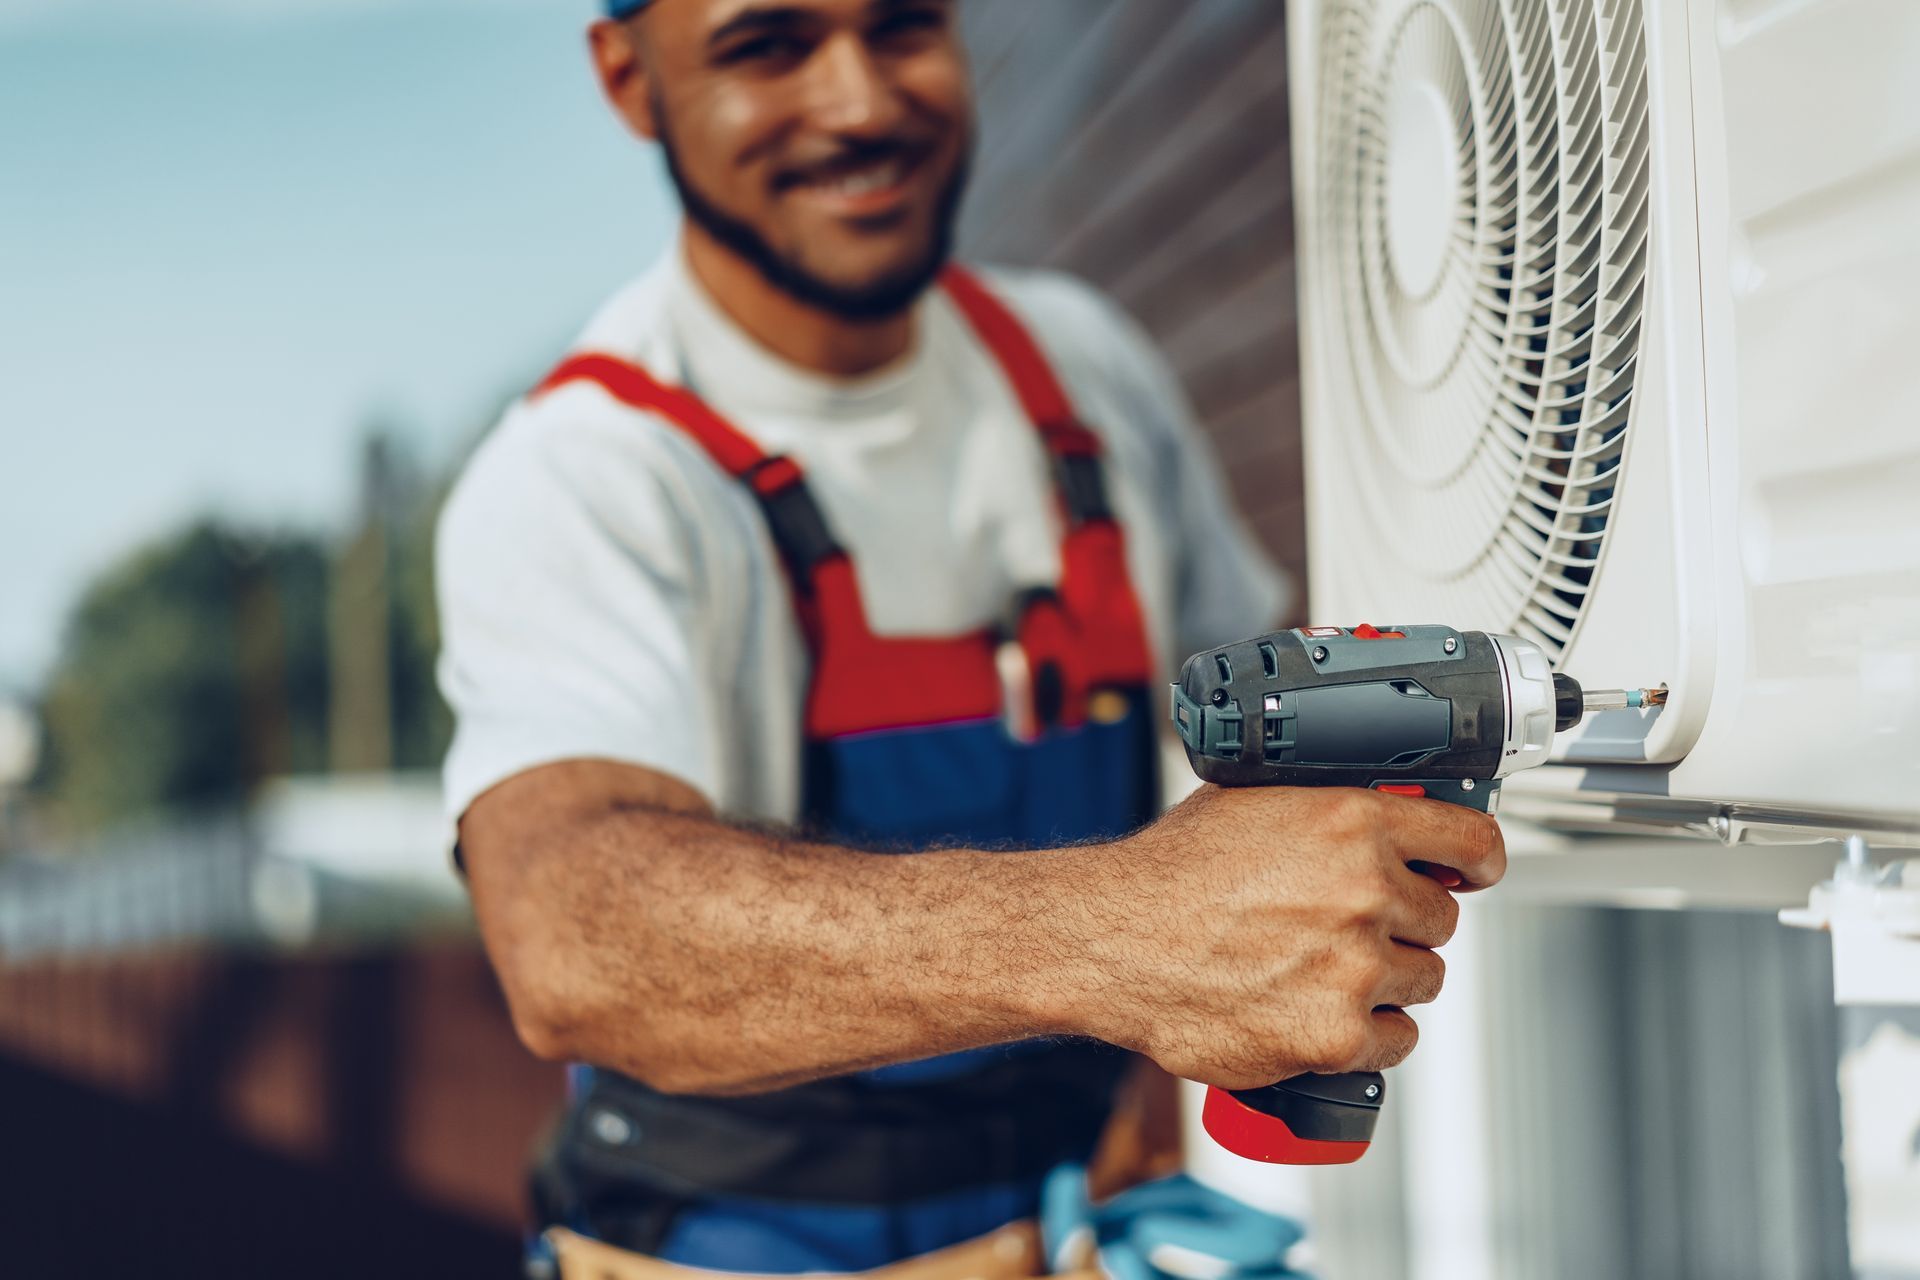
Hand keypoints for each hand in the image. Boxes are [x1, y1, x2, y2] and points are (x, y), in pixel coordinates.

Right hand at [1074, 785, 1504, 1090]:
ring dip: (1385, 980)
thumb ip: (1323, 806)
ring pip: (1422, 981)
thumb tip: (1373, 812)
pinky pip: (1395, 1041)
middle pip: (1442, 920)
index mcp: (1351, 821)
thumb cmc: (1166, 875)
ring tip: (1320, 970)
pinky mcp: (1333, 1036)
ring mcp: (1354, 968)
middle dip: (1403, 925)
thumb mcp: (1250, 801)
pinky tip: (1322, 1014)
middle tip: (1347, 928)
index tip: (1472, 873)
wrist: (1110, 941)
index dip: (1477, 861)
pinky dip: (1366, 1035)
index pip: (1472, 842)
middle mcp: (1364, 891)